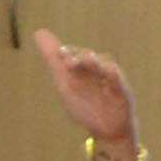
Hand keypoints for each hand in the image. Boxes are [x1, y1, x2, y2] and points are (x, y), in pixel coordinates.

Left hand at [33, 30, 139, 155]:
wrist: (106, 129)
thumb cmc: (85, 102)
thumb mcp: (65, 83)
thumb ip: (53, 60)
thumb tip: (38, 32)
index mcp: (81, 68)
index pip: (73, 56)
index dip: (67, 53)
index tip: (60, 52)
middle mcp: (95, 70)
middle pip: (87, 61)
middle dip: (78, 59)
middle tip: (68, 60)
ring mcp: (109, 80)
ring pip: (102, 69)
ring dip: (93, 63)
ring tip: (87, 57)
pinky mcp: (122, 93)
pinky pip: (118, 83)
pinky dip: (114, 76)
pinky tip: (110, 69)